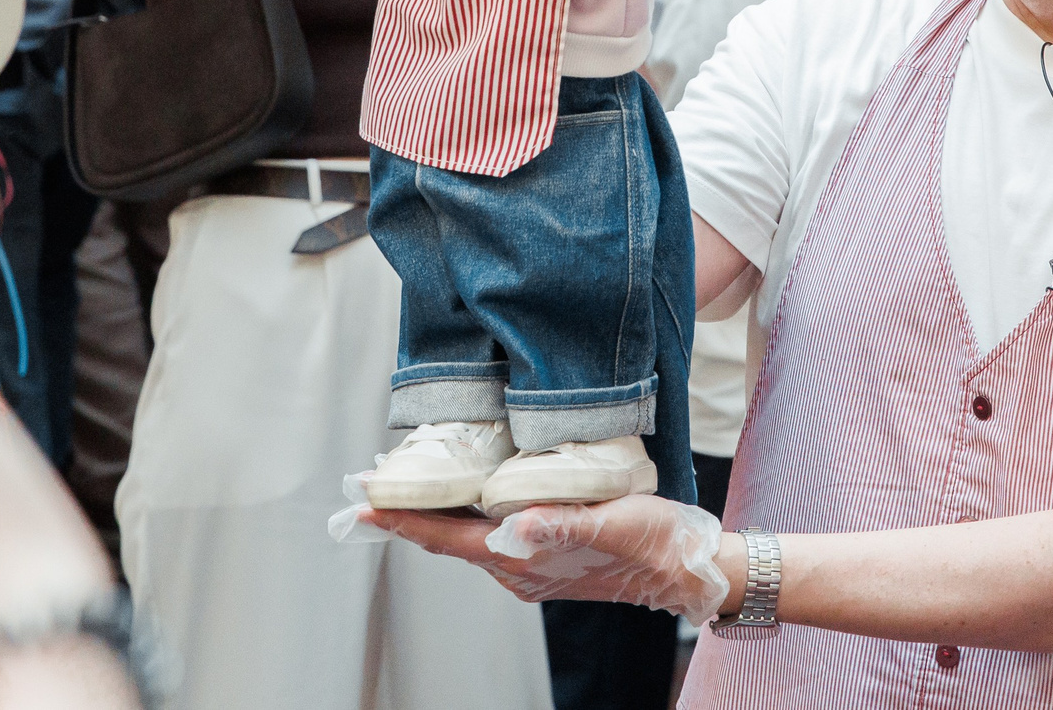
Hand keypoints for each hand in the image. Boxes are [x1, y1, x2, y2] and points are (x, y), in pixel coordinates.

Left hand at [365, 496, 730, 625]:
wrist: (688, 568)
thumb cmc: (656, 543)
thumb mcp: (613, 525)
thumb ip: (562, 526)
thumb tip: (514, 525)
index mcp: (525, 561)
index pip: (448, 539)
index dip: (404, 520)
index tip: (364, 504)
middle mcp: (518, 568)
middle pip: (446, 539)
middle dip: (405, 514)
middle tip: (365, 486)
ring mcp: (530, 564)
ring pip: (466, 537)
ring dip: (432, 513)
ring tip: (402, 485)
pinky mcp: (545, 554)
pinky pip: (489, 535)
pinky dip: (464, 515)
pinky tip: (463, 493)